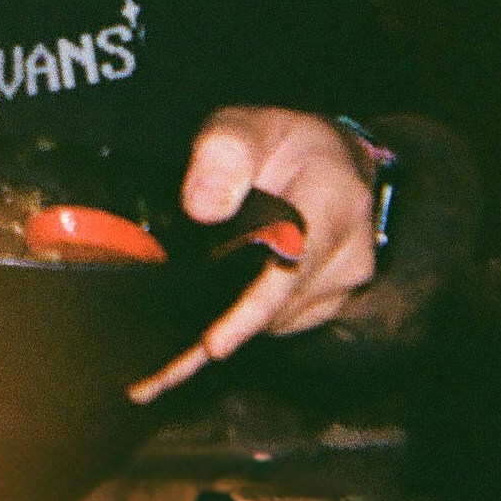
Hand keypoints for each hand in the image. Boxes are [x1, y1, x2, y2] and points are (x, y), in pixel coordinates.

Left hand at [129, 108, 379, 403]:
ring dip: (226, 329)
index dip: (251, 309)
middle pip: (277, 306)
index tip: (214, 344)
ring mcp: (341, 286)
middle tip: (152, 372)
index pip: (293, 264)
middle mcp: (348, 254)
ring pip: (275, 323)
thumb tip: (203, 208)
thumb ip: (223, 155)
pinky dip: (236, 333)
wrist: (337, 163)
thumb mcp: (247, 128)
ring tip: (163, 356)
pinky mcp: (325, 306)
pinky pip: (277, 327)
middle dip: (219, 329)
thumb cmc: (285, 145)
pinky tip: (186, 356)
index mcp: (333, 203)